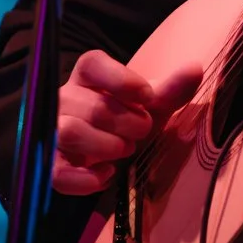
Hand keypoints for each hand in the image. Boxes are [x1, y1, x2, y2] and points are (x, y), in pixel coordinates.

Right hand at [52, 49, 202, 195]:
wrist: (106, 153)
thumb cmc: (128, 118)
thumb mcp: (151, 105)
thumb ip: (171, 89)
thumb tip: (194, 69)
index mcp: (88, 75)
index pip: (94, 64)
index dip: (122, 80)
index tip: (147, 96)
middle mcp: (64, 97)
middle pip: (91, 106)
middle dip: (126, 122)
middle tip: (143, 130)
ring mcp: (51, 130)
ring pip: (70, 133)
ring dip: (106, 146)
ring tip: (125, 149)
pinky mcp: (48, 162)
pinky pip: (57, 171)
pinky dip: (87, 178)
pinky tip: (107, 174)